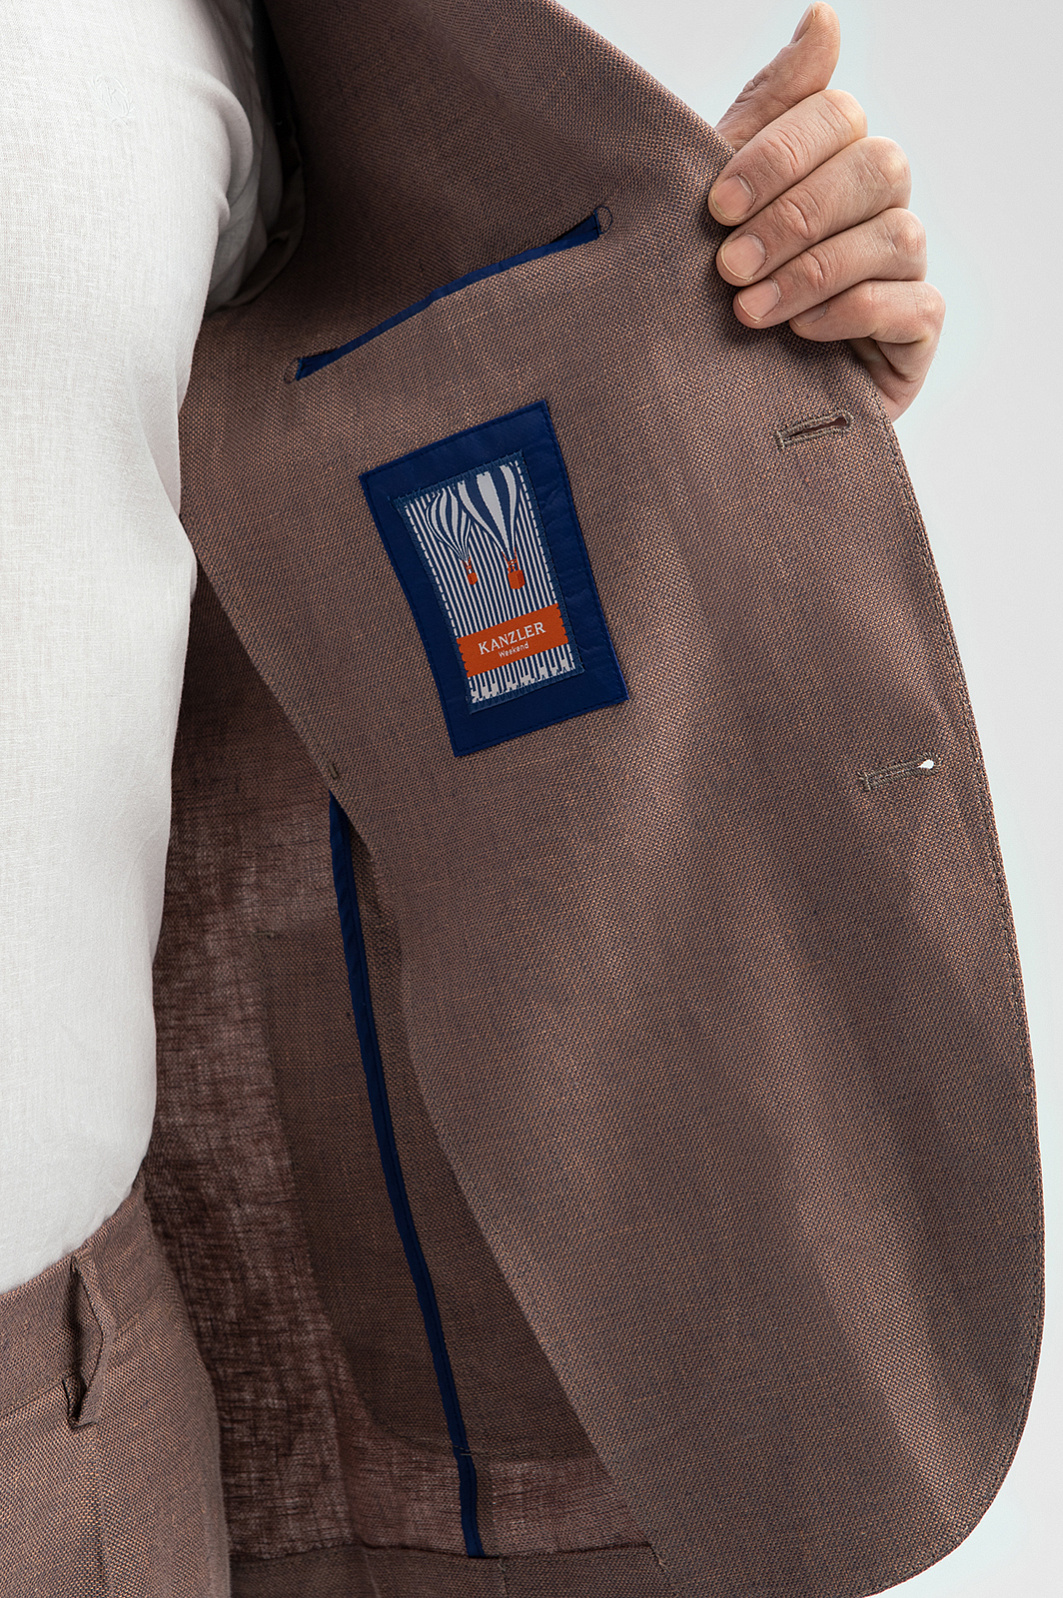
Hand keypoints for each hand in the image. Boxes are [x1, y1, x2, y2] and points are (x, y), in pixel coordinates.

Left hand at [708, 4, 943, 420]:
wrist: (717, 404)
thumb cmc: (715, 292)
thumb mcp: (721, 202)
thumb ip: (768, 110)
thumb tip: (824, 15)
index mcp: (832, 159)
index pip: (836, 115)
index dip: (779, 153)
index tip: (715, 206)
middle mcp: (879, 204)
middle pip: (876, 165)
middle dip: (794, 216)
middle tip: (728, 266)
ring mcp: (905, 268)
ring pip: (896, 234)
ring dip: (815, 270)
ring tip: (749, 311)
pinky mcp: (917, 333)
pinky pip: (911, 305)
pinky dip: (852, 312)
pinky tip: (800, 334)